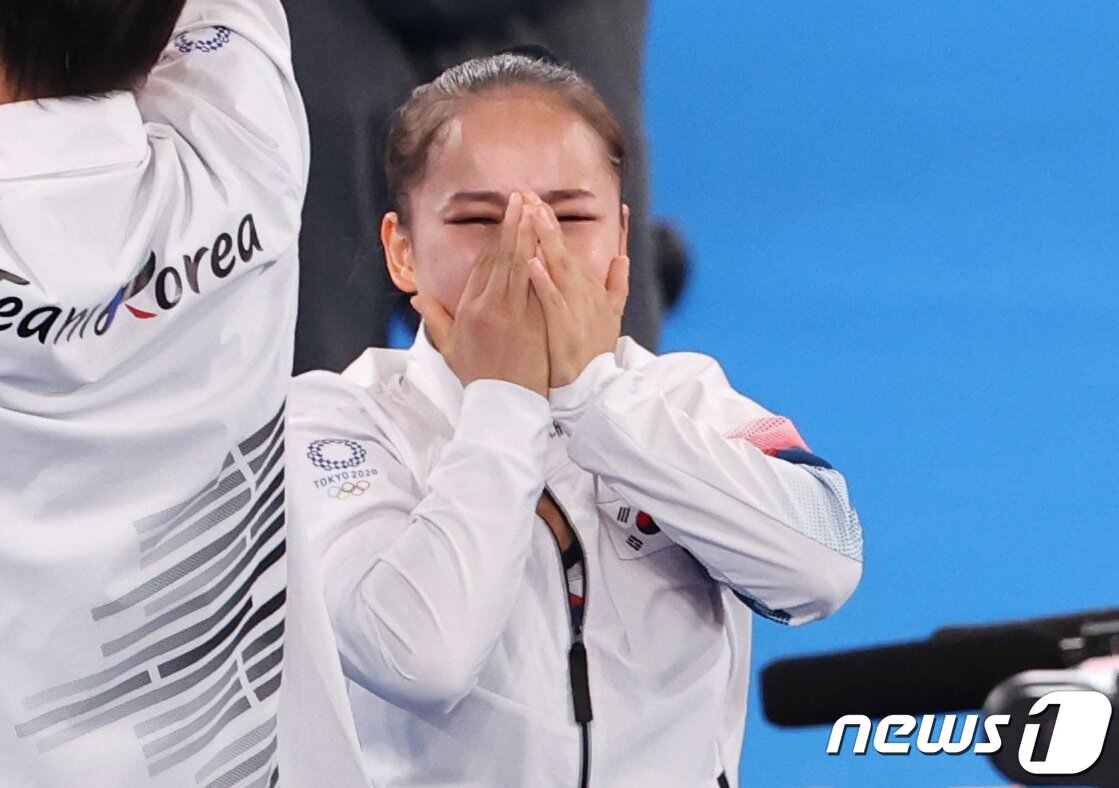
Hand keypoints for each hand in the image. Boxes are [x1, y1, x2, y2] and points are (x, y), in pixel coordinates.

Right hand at [411, 192, 549, 396]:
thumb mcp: (450, 347)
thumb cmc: (478, 377)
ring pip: (521, 265)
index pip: (483, 264)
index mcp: (470, 309)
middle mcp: (491, 306)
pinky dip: (542, 263)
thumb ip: (435, 318)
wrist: (503, 404)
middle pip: (502, 256)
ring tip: (535, 209)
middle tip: (520, 197)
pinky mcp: (535, 322)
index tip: (503, 216)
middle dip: (512, 224)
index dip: (494, 238)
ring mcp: (515, 313)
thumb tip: (419, 297)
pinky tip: (548, 243)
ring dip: (527, 234)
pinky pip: (539, 287)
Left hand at [524, 196, 628, 388]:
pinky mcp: (566, 329)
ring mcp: (577, 310)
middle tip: (528, 195)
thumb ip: (617, 285)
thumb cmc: (595, 352)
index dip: (552, 225)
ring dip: (546, 240)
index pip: (570, 249)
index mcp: (591, 288)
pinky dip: (544, 281)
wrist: (594, 389)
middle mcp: (586, 294)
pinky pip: (553, 301)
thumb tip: (623, 259)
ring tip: (532, 215)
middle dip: (546, 222)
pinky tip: (531, 262)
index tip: (536, 201)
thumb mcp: (612, 316)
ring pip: (560, 268)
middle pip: (564, 251)